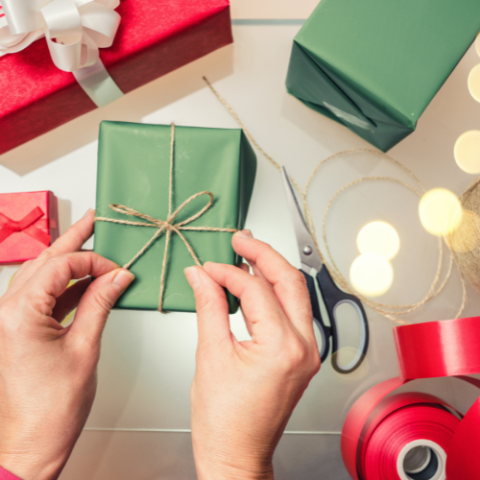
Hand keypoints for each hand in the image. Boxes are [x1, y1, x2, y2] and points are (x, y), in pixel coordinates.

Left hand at [0, 210, 134, 479]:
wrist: (31, 443)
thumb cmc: (52, 408)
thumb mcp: (85, 348)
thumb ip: (100, 304)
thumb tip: (117, 278)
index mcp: (20, 313)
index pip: (61, 266)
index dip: (93, 261)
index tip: (117, 268)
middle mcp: (7, 312)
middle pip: (45, 262)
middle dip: (72, 241)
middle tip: (92, 222)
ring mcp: (9, 320)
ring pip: (41, 276)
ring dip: (67, 261)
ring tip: (88, 244)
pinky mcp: (17, 329)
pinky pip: (42, 296)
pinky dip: (64, 286)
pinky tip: (84, 281)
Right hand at [185, 230, 319, 479]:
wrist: (237, 454)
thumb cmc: (225, 421)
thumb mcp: (210, 355)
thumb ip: (209, 306)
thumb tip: (201, 276)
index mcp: (283, 347)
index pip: (256, 290)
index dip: (229, 272)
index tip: (208, 267)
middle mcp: (303, 347)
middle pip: (289, 281)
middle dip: (264, 255)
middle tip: (241, 240)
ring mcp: (307, 351)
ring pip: (295, 294)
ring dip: (271, 271)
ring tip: (248, 255)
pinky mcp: (301, 355)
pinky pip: (292, 312)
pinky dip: (273, 294)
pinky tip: (256, 285)